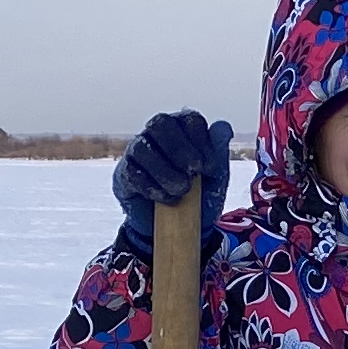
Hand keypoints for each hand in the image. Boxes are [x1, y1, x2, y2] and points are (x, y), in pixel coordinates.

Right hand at [113, 110, 230, 247]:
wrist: (178, 229)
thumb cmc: (198, 195)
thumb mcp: (215, 178)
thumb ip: (220, 152)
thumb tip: (223, 128)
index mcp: (183, 130)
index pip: (190, 119)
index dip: (201, 141)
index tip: (208, 168)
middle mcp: (157, 134)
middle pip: (161, 123)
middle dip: (180, 149)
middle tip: (193, 173)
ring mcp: (137, 151)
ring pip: (143, 148)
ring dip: (165, 171)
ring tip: (181, 191)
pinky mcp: (124, 173)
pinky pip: (132, 173)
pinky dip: (152, 187)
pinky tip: (166, 199)